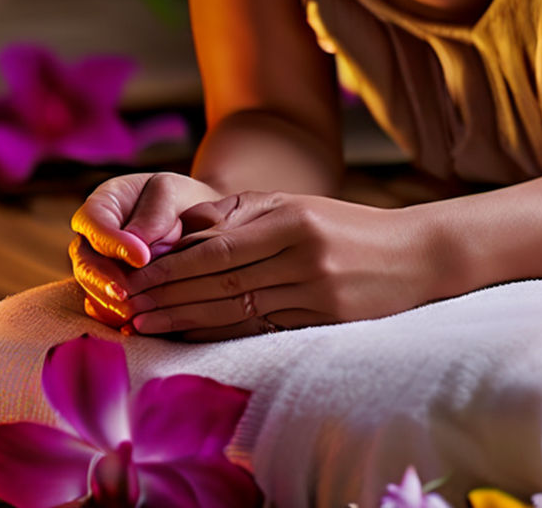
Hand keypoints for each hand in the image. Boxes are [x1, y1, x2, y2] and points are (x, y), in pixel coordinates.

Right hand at [69, 173, 221, 324]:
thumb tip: (138, 241)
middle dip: (104, 281)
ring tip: (135, 312)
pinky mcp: (109, 295)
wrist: (194, 224)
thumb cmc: (179, 202)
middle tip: (127, 294)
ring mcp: (97, 270)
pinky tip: (134, 326)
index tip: (141, 257)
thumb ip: (154, 211)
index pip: (94, 223)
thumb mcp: (171, 191)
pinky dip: (118, 319)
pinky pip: (105, 310)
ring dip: (111, 304)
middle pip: (85, 263)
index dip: (113, 242)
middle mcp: (90, 241)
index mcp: (100, 207)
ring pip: (92, 290)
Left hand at [89, 191, 449, 340]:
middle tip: (126, 307)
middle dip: (167, 297)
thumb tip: (174, 232)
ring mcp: (317, 294)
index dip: (169, 268)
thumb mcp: (288, 204)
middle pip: (220, 285)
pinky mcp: (327, 322)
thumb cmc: (339, 225)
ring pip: (237, 312)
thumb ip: (231, 214)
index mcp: (289, 222)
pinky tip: (189, 337)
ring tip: (146, 325)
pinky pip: (261, 330)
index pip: (215, 251)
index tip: (133, 278)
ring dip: (185, 321)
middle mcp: (302, 258)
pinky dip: (220, 334)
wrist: (416, 254)